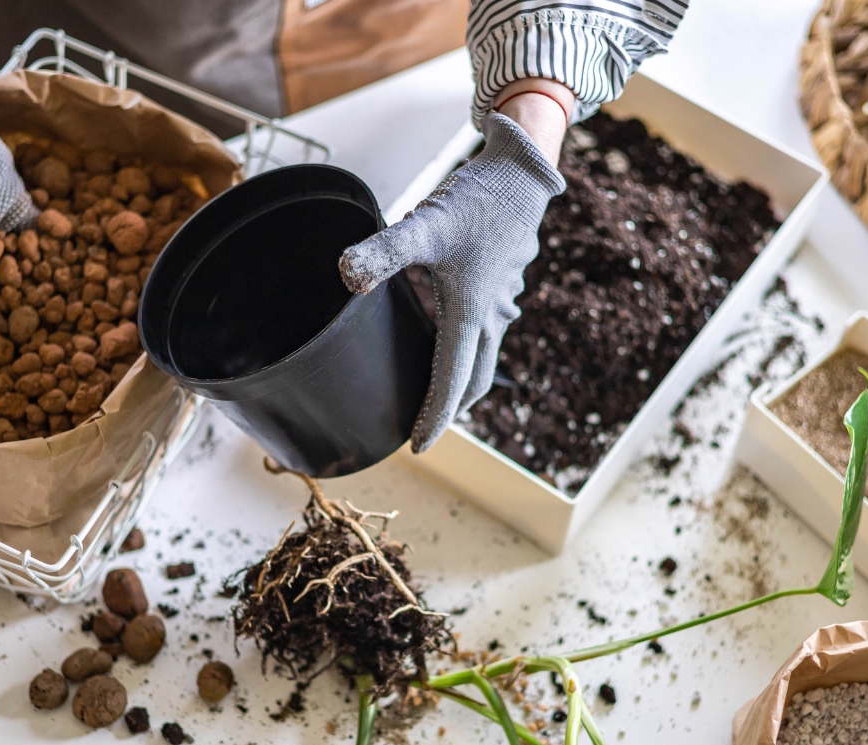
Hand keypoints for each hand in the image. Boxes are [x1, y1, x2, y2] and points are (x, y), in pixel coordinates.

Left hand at [339, 111, 565, 451]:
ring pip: (484, 356)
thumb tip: (345, 276)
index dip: (435, 419)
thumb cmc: (475, 201)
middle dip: (452, 407)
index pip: (452, 383)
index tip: (418, 447)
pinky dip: (470, 347)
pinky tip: (446, 329)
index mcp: (471, 315)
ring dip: (462, 378)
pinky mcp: (503, 286)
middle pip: (475, 379)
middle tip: (423, 428)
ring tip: (433, 389)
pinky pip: (487, 331)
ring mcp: (502, 303)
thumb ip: (383, 252)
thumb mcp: (424, 225)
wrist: (522, 174)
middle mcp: (492, 317)